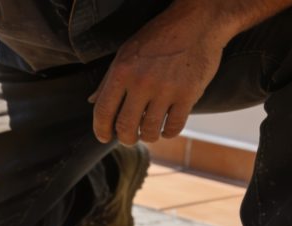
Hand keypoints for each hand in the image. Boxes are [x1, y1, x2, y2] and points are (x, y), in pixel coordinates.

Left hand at [90, 5, 226, 144]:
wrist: (198, 22)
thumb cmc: (159, 37)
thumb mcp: (127, 52)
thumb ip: (109, 79)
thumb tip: (92, 101)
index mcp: (122, 71)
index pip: (103, 111)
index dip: (100, 130)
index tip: (104, 136)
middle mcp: (142, 82)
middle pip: (125, 127)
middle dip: (125, 138)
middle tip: (129, 137)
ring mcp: (166, 89)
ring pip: (150, 131)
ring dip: (147, 136)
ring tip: (148, 131)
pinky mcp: (188, 94)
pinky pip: (174, 127)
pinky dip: (168, 132)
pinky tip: (166, 128)